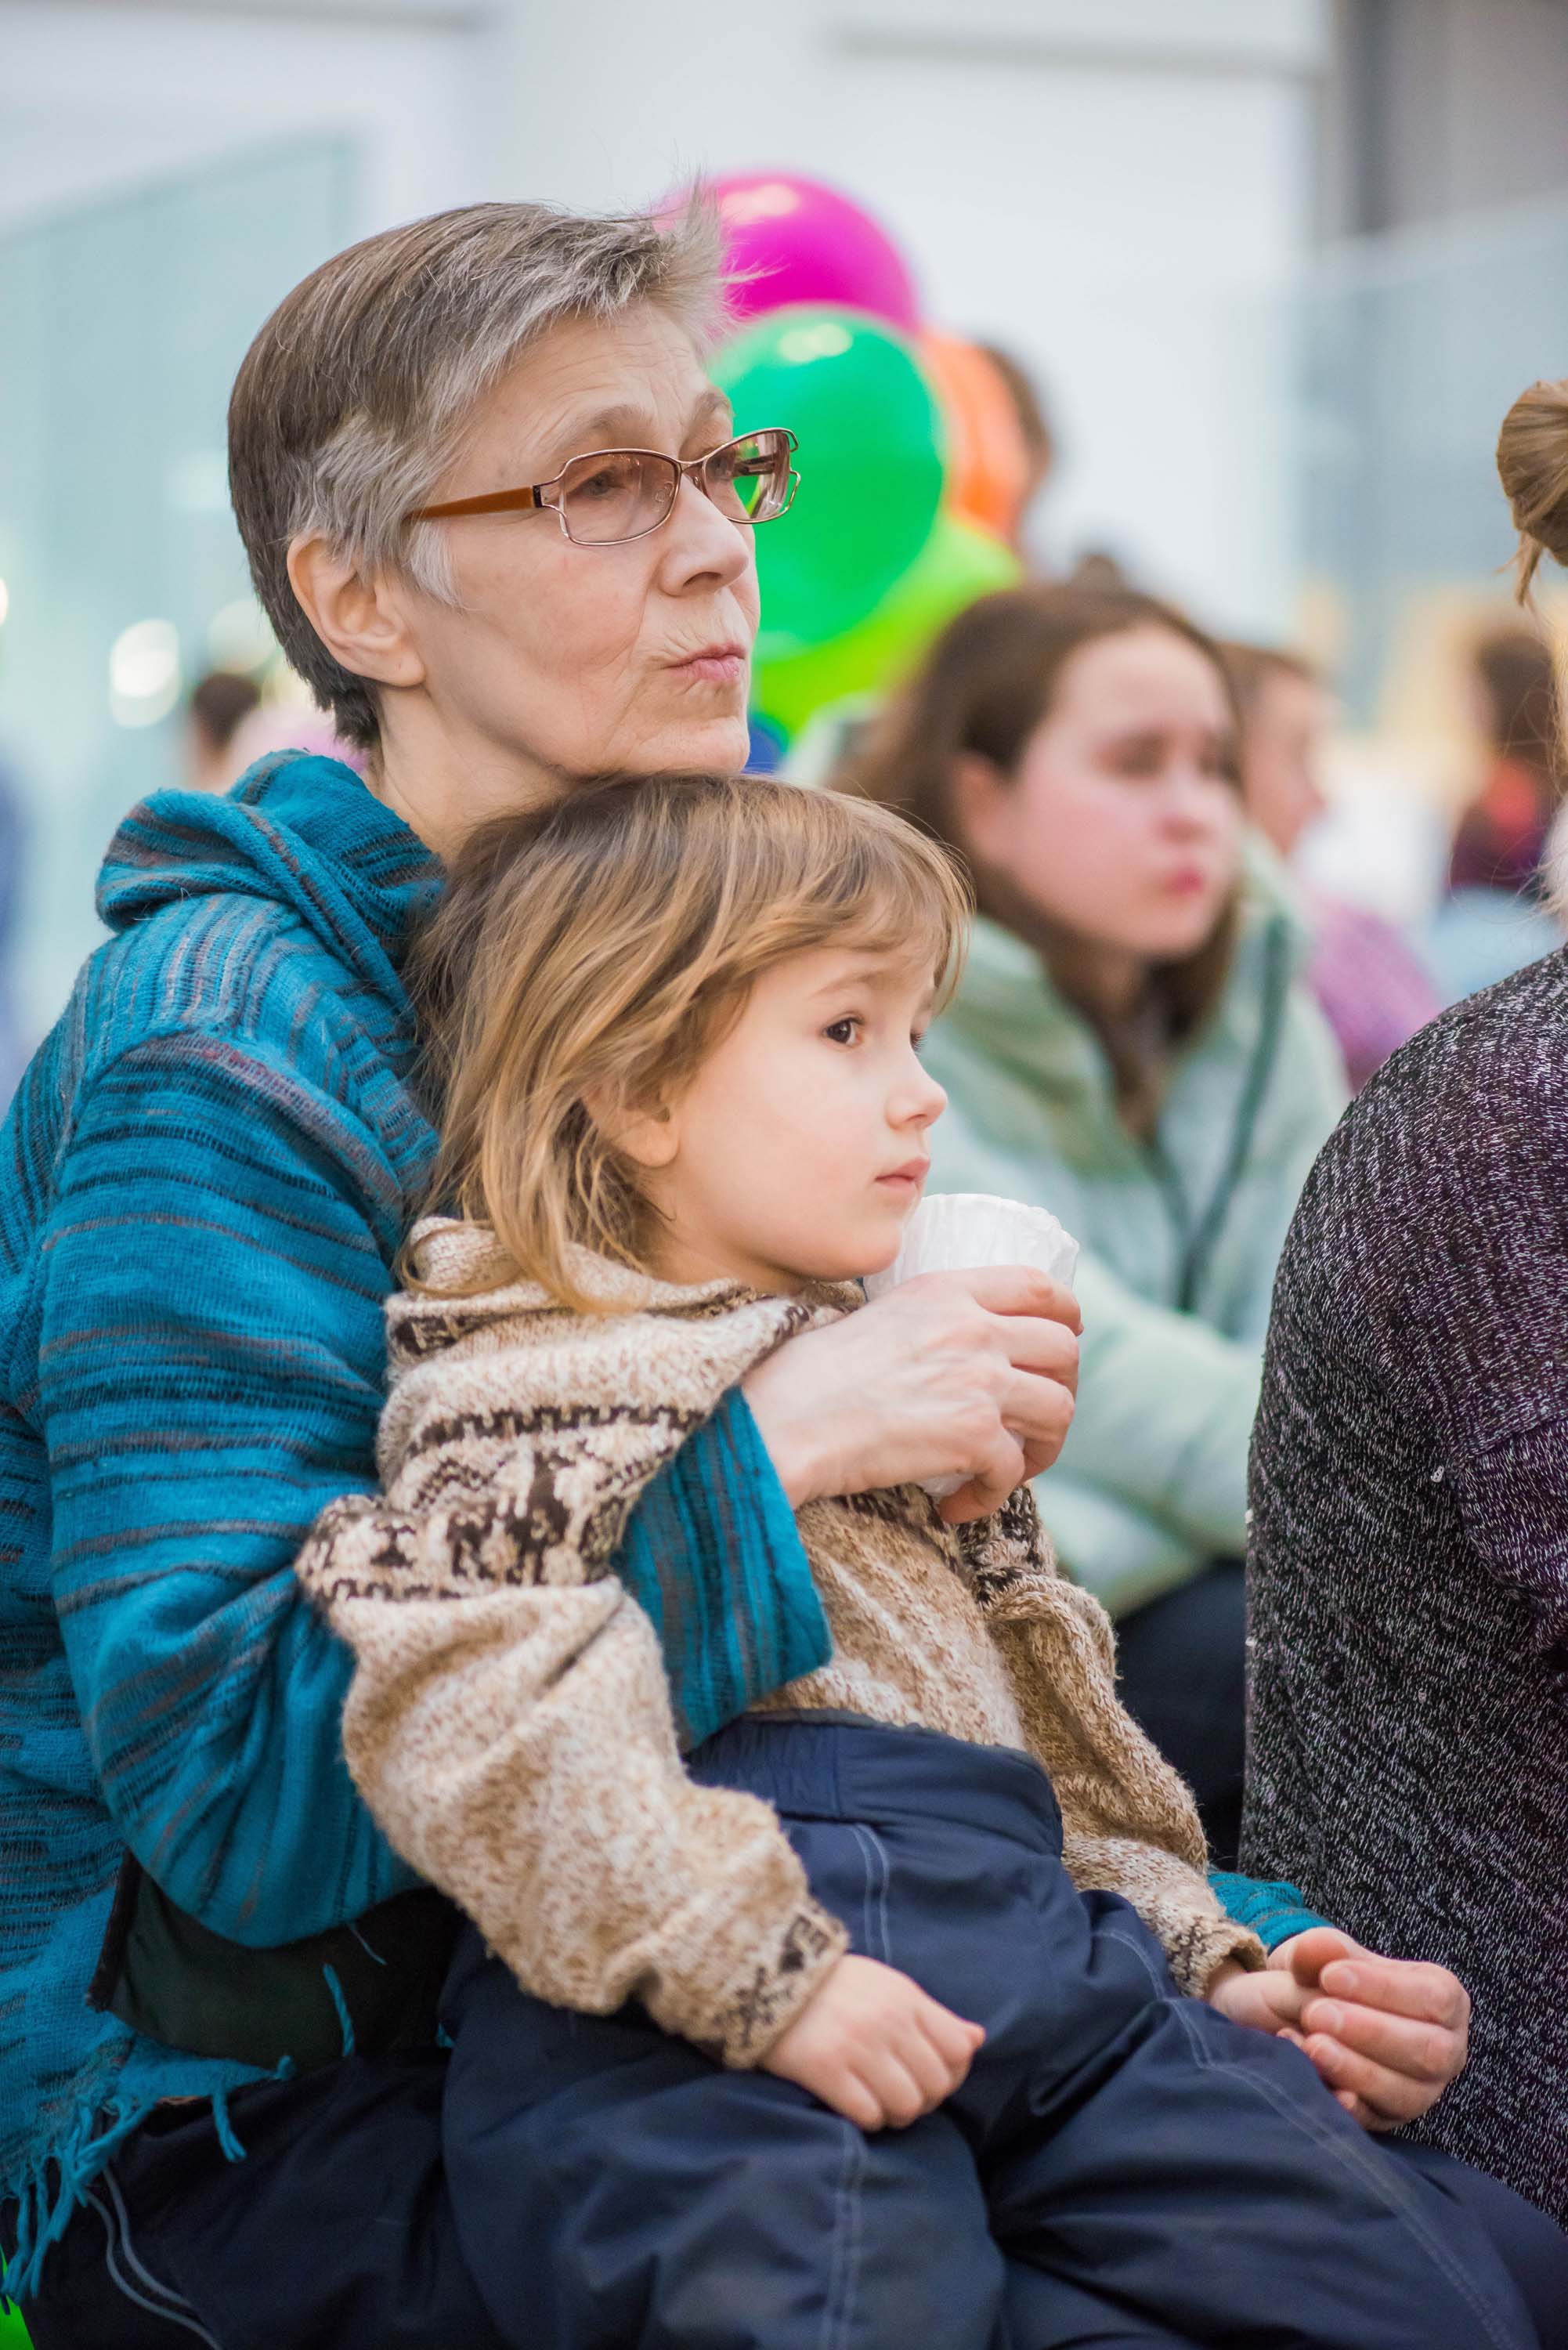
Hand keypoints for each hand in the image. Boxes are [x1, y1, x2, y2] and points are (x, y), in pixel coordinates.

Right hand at [743, 1267, 1079, 1523]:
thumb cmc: (806, 1375)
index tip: (1067, 1337)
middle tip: (1039, 1419)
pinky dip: (992, 1495)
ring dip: (1044, 1447)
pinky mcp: (974, 1434)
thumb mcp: (874, 1316)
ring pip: (1059, 1410)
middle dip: (1064, 1387)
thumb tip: (946, 1355)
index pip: (1038, 1285)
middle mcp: (973, 1328)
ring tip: (1011, 1468)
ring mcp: (980, 1379)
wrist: (784, 1418)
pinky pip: (1015, 1470)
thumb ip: (925, 1323)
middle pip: (1064, 1349)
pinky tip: (958, 1506)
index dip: (1066, 1313)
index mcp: (946, 1291)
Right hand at [761, 1953, 984, 2130]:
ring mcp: (857, 2046)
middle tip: (900, 2095)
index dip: (951, 2075)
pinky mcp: (825, 2069)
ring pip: (905, 2107)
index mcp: (907, 1997)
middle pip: (935, 2086)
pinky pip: (868, 2115)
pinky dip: (867, 2119)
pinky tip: (854, 2104)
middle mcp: (888, 2021)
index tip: (928, 2077)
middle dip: (923, 2099)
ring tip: (877, 2102)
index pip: (958, 2052)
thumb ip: (934, 2016)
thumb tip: (977, 2039)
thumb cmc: (836, 1986)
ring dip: (895, 2114)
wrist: (766, 1975)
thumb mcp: (890, 1987)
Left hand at [1206, 1929, 1469, 2130]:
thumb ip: (1323, 1949)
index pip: (1434, 1998)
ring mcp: (1419, 2092)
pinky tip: (1321, 2085)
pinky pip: (1374, 2122)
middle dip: (1370, 2033)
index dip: (1383, 1988)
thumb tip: (1316, 1947)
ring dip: (1355, 2070)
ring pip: (1405, 2094)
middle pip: (1429, 2051)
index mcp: (1442, 1998)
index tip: (1330, 1976)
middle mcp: (1443, 2050)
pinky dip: (1346, 2105)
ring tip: (1311, 2045)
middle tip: (1316, 2013)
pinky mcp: (1386, 2121)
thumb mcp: (1324, 1955)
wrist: (1295, 2015)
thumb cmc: (1327, 1981)